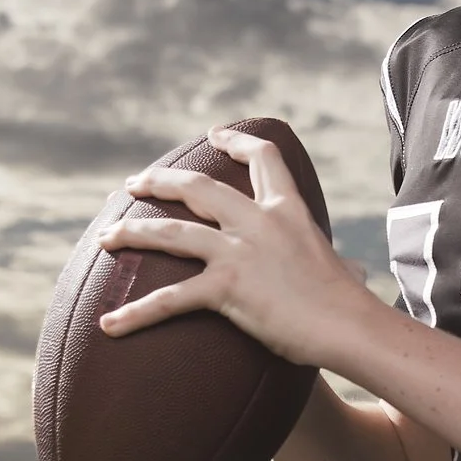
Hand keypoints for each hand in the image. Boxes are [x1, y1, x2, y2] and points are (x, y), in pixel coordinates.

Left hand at [95, 125, 375, 370]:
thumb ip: (336, 262)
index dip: (236, 143)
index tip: (215, 134)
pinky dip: (136, 314)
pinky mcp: (227, 287)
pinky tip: (109, 325)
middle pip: (197, 186)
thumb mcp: (341, 268)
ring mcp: (239, 252)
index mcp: (287, 211)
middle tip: (133, 185)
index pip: (263, 160)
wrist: (348, 326)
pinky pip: (170, 299)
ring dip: (132, 233)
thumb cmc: (347, 306)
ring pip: (170, 232)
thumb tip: (355, 274)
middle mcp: (258, 222)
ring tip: (105, 238)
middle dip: (159, 181)